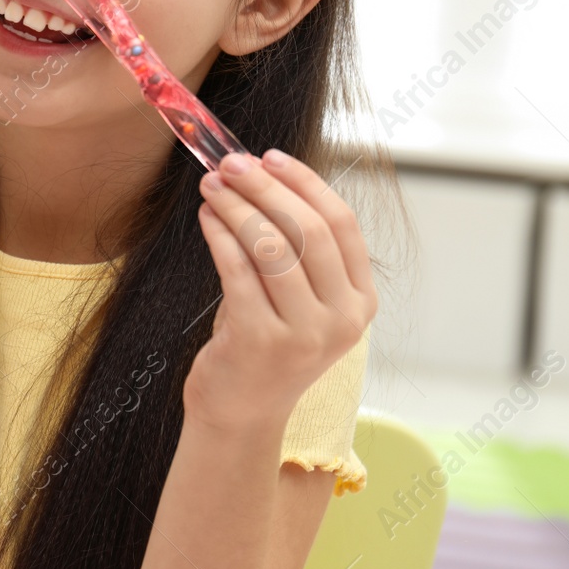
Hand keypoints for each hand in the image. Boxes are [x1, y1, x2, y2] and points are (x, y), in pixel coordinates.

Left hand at [185, 150, 377, 432]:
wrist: (241, 412)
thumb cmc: (265, 341)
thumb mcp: (299, 296)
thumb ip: (297, 246)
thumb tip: (263, 171)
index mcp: (361, 302)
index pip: (341, 224)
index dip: (305, 183)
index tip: (270, 157)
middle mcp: (342, 320)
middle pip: (309, 230)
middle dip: (266, 188)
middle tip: (231, 164)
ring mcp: (304, 334)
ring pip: (272, 246)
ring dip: (237, 207)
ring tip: (212, 186)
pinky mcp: (261, 341)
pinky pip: (239, 270)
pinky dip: (220, 235)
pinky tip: (207, 218)